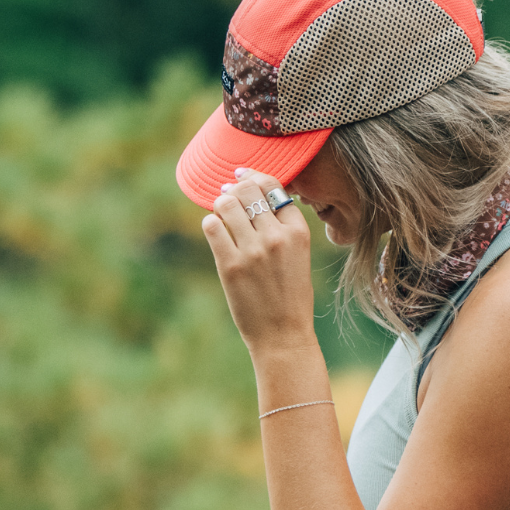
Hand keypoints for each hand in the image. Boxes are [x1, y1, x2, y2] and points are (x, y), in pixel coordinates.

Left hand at [201, 167, 318, 357]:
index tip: (243, 175)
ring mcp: (252, 250)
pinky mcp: (230, 264)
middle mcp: (276, 237)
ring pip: (227, 203)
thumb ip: (281, 227)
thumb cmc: (290, 295)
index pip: (273, 187)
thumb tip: (249, 194)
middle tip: (229, 192)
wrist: (283, 334)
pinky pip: (211, 226)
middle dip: (235, 187)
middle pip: (248, 190)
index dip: (255, 177)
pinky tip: (216, 230)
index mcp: (299, 232)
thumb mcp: (299, 256)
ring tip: (221, 211)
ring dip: (220, 203)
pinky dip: (210, 223)